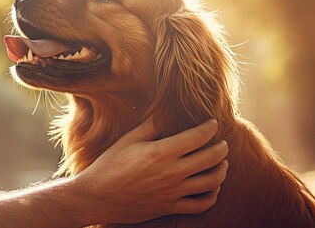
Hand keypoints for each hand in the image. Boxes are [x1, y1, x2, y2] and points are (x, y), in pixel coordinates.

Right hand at [75, 119, 227, 224]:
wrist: (98, 196)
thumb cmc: (110, 165)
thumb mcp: (127, 140)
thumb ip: (150, 126)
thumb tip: (165, 112)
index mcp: (160, 152)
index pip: (197, 137)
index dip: (209, 128)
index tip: (212, 123)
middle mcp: (171, 173)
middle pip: (210, 158)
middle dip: (221, 148)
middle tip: (222, 142)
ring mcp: (173, 192)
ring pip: (212, 182)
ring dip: (222, 170)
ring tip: (222, 163)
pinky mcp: (170, 207)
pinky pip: (201, 204)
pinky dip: (213, 195)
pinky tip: (212, 187)